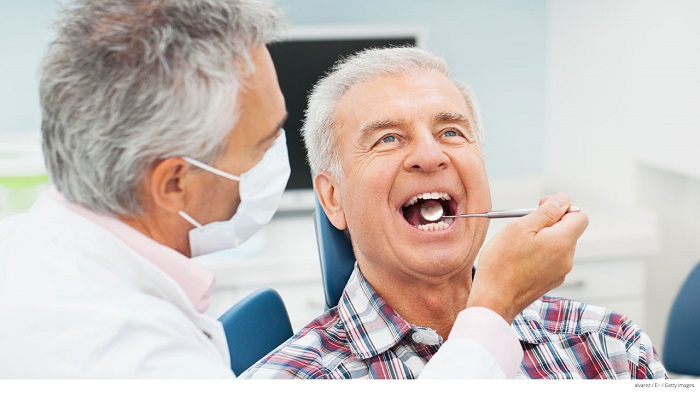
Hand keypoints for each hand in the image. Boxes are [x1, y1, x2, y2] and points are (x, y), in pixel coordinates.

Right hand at [467, 192, 588, 322]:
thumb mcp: (520, 227)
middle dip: (549, 222)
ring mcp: (559, 272)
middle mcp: (567, 258)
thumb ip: (546, 212)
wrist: (494, 300)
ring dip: (542, 238)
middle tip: (524, 222)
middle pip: (568, 230)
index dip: (562, 207)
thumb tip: (562, 199)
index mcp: (562, 242)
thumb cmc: (502, 264)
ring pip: (558, 245)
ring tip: (518, 243)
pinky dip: (538, 254)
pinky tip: (519, 258)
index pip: (579, 215)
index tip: (542, 207)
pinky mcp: (549, 282)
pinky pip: (550, 260)